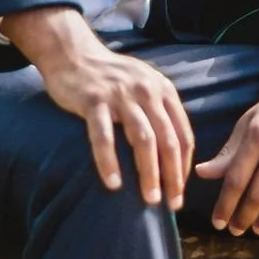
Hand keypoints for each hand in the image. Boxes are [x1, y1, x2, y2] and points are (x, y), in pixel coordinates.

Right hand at [0, 6, 194, 208]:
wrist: (74, 54)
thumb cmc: (110, 78)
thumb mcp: (144, 86)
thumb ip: (159, 112)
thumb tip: (174, 153)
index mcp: (163, 90)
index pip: (183, 134)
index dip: (184, 166)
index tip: (179, 190)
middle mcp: (146, 91)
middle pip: (168, 140)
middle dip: (173, 176)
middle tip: (172, 204)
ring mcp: (120, 95)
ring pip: (143, 140)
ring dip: (149, 173)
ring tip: (149, 199)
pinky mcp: (94, 100)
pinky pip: (104, 137)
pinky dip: (109, 162)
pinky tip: (113, 183)